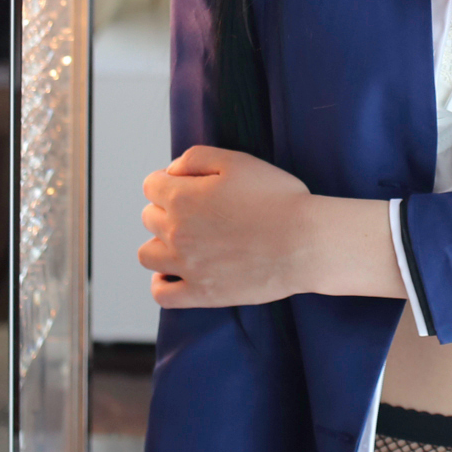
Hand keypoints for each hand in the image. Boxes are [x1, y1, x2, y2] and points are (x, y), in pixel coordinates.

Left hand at [140, 145, 409, 309]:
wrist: (305, 243)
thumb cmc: (278, 199)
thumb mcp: (239, 161)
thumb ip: (197, 158)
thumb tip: (172, 170)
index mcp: (182, 197)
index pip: (151, 185)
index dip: (170, 182)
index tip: (190, 186)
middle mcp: (176, 232)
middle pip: (149, 218)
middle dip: (167, 210)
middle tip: (198, 213)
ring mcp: (186, 266)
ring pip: (147, 255)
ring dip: (160, 245)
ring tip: (184, 243)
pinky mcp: (201, 294)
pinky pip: (161, 293)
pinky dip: (161, 283)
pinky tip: (175, 275)